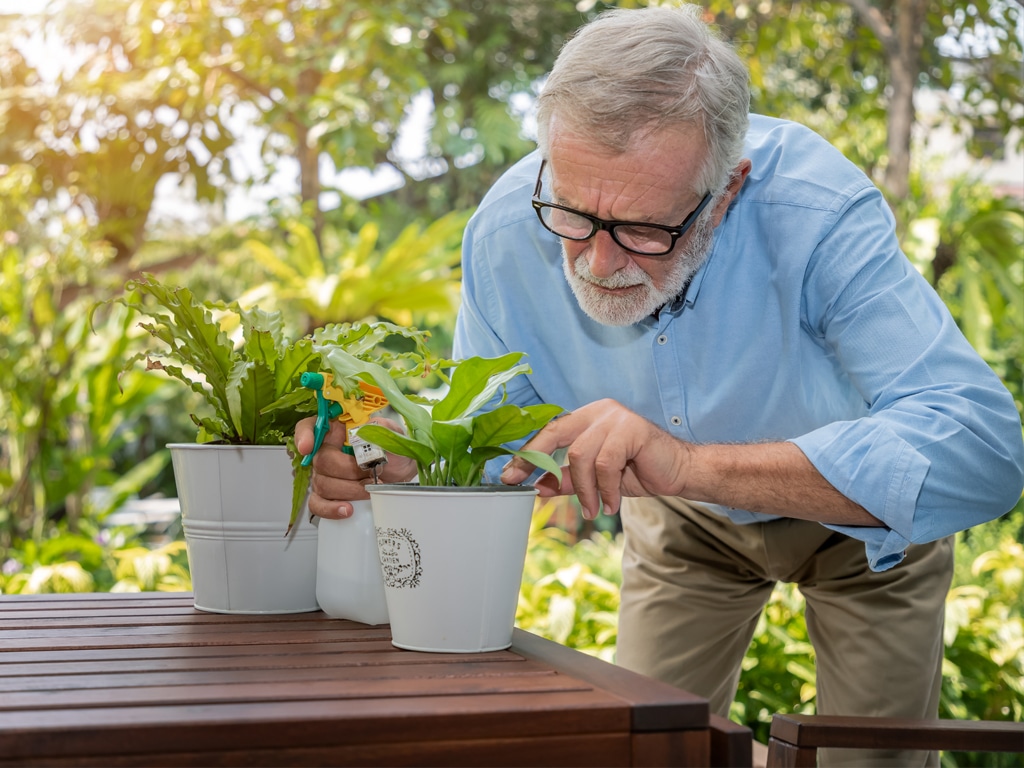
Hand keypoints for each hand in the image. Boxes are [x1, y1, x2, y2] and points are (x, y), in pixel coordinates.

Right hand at [295, 416, 416, 518]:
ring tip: (369, 489)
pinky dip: (331, 509)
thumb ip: (382, 427)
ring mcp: (324, 474)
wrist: (402, 476)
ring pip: (322, 484)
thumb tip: (368, 429)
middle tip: (370, 473)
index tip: (308, 447)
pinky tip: (347, 510)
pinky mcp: (329, 496)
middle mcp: (327, 451)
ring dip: (348, 490)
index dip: (304, 435)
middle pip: (320, 460)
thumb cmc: (393, 453)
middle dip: (348, 470)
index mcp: (338, 430)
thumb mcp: (393, 434)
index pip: (310, 426)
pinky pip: (318, 504)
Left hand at [500, 399, 688, 518]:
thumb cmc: (639, 471)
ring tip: (595, 509)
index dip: (528, 455)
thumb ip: (567, 479)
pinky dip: (605, 488)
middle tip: (530, 489)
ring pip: (581, 455)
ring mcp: (615, 417)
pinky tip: (611, 503)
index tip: (509, 477)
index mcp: (587, 417)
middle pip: (556, 433)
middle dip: (538, 462)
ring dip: (585, 490)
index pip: (549, 432)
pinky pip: (605, 463)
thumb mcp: (595, 479)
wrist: (680, 472)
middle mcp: (599, 411)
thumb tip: (536, 487)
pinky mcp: (631, 428)